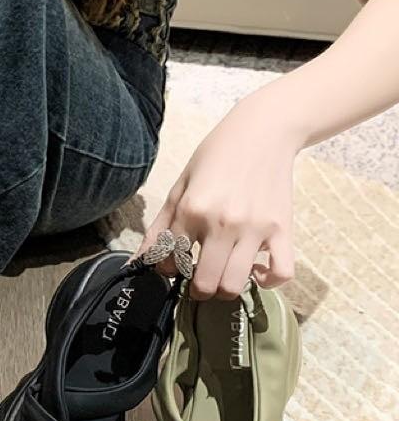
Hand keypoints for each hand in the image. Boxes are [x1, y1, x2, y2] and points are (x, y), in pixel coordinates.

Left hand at [138, 93, 303, 299]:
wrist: (263, 131)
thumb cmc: (216, 157)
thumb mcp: (180, 187)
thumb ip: (160, 227)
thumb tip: (138, 261)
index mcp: (192, 210)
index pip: (171, 262)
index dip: (168, 269)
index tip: (174, 264)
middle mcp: (223, 223)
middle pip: (205, 283)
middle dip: (196, 288)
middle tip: (197, 278)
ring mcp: (255, 228)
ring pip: (236, 284)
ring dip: (225, 288)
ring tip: (222, 274)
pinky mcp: (282, 229)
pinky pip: (282, 272)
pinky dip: (269, 281)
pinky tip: (256, 271)